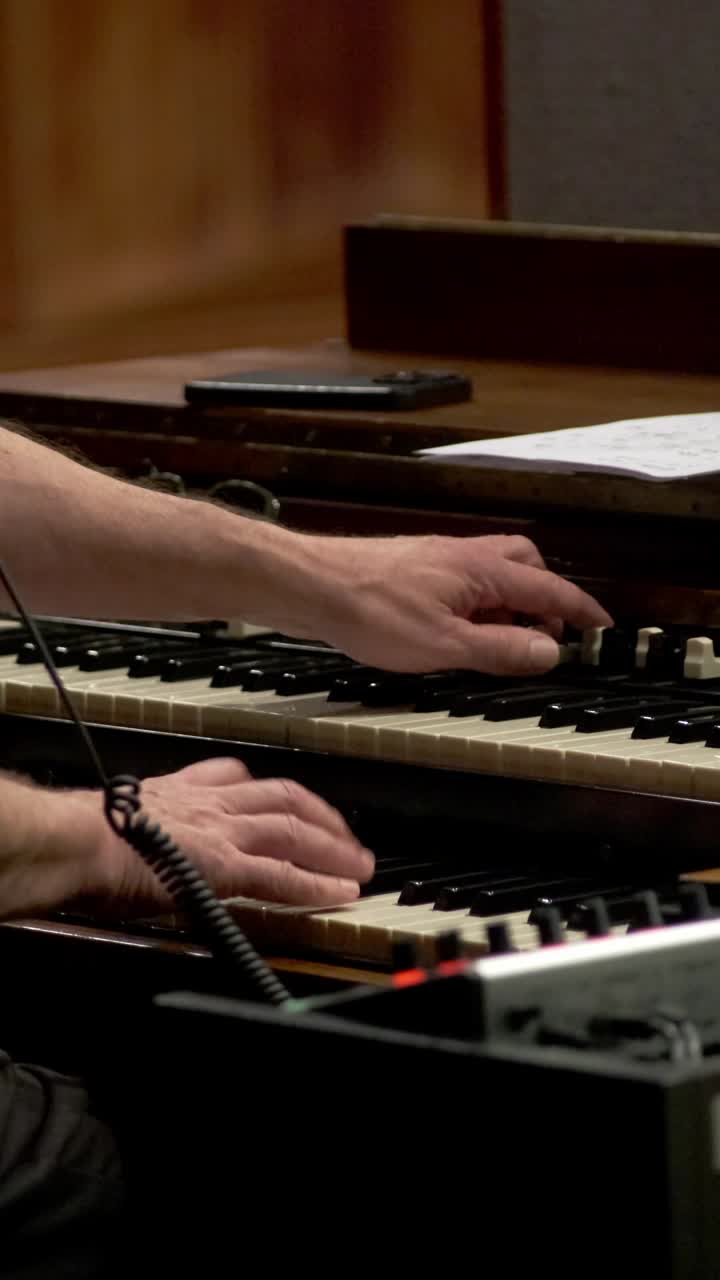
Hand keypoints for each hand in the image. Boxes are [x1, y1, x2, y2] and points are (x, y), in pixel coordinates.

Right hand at [83, 758, 373, 913]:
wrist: (79, 838)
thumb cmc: (87, 834)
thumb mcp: (128, 814)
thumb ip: (151, 821)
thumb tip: (145, 839)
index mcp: (184, 790)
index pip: (239, 778)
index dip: (269, 792)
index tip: (289, 802)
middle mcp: (211, 803)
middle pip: (282, 798)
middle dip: (320, 815)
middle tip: (346, 835)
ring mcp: (223, 831)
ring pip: (293, 831)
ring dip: (333, 848)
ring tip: (360, 865)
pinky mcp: (226, 865)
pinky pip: (282, 875)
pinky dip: (316, 884)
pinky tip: (340, 893)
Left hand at [305, 533, 611, 674]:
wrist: (313, 585)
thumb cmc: (369, 609)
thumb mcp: (445, 645)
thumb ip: (500, 650)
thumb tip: (547, 652)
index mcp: (483, 572)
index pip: (551, 590)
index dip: (581, 611)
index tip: (601, 627)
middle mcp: (466, 557)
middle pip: (527, 568)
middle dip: (544, 601)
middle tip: (544, 640)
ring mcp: (439, 560)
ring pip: (493, 576)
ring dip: (507, 607)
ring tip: (498, 645)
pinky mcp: (416, 569)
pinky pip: (464, 583)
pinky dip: (476, 606)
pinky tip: (458, 633)